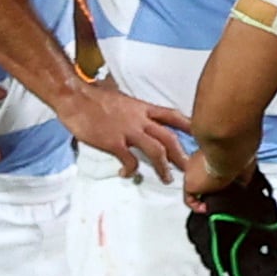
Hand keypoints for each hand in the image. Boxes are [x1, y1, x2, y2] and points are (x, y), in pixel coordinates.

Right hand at [60, 82, 192, 182]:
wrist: (74, 97)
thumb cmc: (93, 96)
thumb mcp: (120, 97)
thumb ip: (132, 108)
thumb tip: (134, 111)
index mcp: (142, 107)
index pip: (172, 115)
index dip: (188, 126)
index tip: (201, 135)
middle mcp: (140, 119)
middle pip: (169, 138)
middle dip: (181, 155)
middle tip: (190, 170)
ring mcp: (128, 131)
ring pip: (156, 151)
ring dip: (163, 167)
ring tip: (167, 179)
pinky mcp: (114, 142)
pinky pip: (129, 160)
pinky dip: (131, 170)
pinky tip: (127, 174)